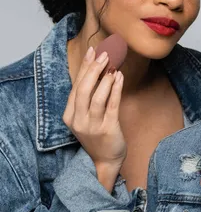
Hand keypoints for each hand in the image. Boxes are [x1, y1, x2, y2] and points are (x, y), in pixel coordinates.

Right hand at [62, 47, 125, 191]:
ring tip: (113, 65)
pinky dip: (115, 89)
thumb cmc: (98, 134)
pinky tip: (119, 78)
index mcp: (70, 115)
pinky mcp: (107, 129)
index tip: (92, 51)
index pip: (76, 86)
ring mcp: (92, 125)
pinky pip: (111, 105)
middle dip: (93, 69)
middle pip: (83, 89)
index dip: (84, 67)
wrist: (105, 160)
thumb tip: (97, 69)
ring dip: (105, 79)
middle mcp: (78, 120)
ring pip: (96, 97)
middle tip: (104, 54)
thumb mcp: (87, 116)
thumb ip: (89, 96)